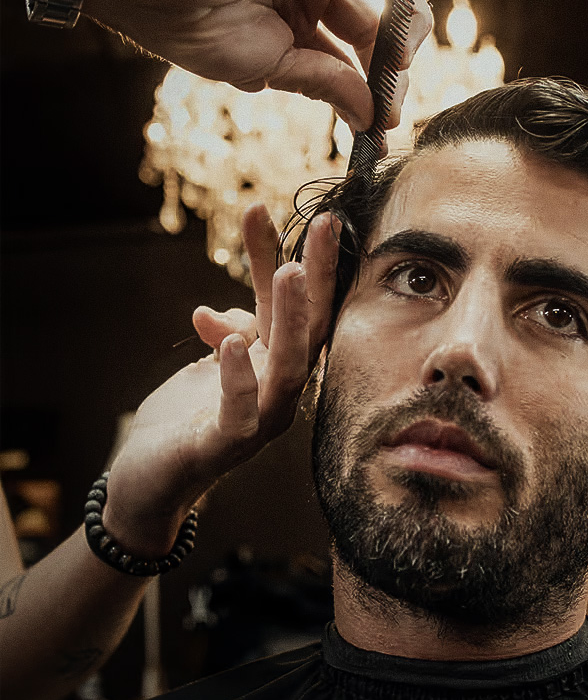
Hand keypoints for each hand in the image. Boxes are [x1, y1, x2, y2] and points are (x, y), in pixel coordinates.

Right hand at [83, 0, 437, 130]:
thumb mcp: (273, 69)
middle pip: (382, 23)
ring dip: (411, 18)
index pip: (357, 57)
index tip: (386, 125)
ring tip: (401, 52)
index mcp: (299, 25)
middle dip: (395, 63)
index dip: (378, 89)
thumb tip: (373, 118)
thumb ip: (329, 85)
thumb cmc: (198, 28)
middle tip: (393, 93)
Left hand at [103, 204, 339, 556]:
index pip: (298, 308)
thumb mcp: (213, 361)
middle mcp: (278, 392)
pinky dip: (236, 380)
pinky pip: (238, 414)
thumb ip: (229, 329)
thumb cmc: (188, 419)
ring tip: (290, 271)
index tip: (320, 217)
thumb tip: (217, 314)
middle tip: (323, 227)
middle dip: (317, 278)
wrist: (152, 482)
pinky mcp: (222, 447)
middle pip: (308, 331)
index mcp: (276, 365)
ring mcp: (257, 422)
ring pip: (286, 369)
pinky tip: (229, 343)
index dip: (309, 263)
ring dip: (289, 320)